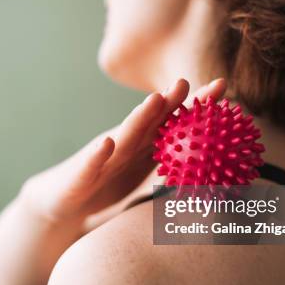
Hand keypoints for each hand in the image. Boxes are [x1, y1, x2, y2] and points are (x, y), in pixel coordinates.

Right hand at [22, 78, 226, 223]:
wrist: (62, 202)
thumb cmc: (105, 185)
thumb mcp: (143, 173)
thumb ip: (173, 164)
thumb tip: (216, 171)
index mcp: (143, 142)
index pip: (173, 120)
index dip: (196, 104)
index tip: (222, 86)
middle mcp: (124, 142)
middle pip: (152, 119)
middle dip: (171, 100)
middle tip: (189, 81)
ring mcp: (103, 156)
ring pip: (124, 135)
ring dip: (140, 117)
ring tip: (156, 100)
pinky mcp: (82, 174)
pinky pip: (92, 164)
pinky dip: (98, 154)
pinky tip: (106, 144)